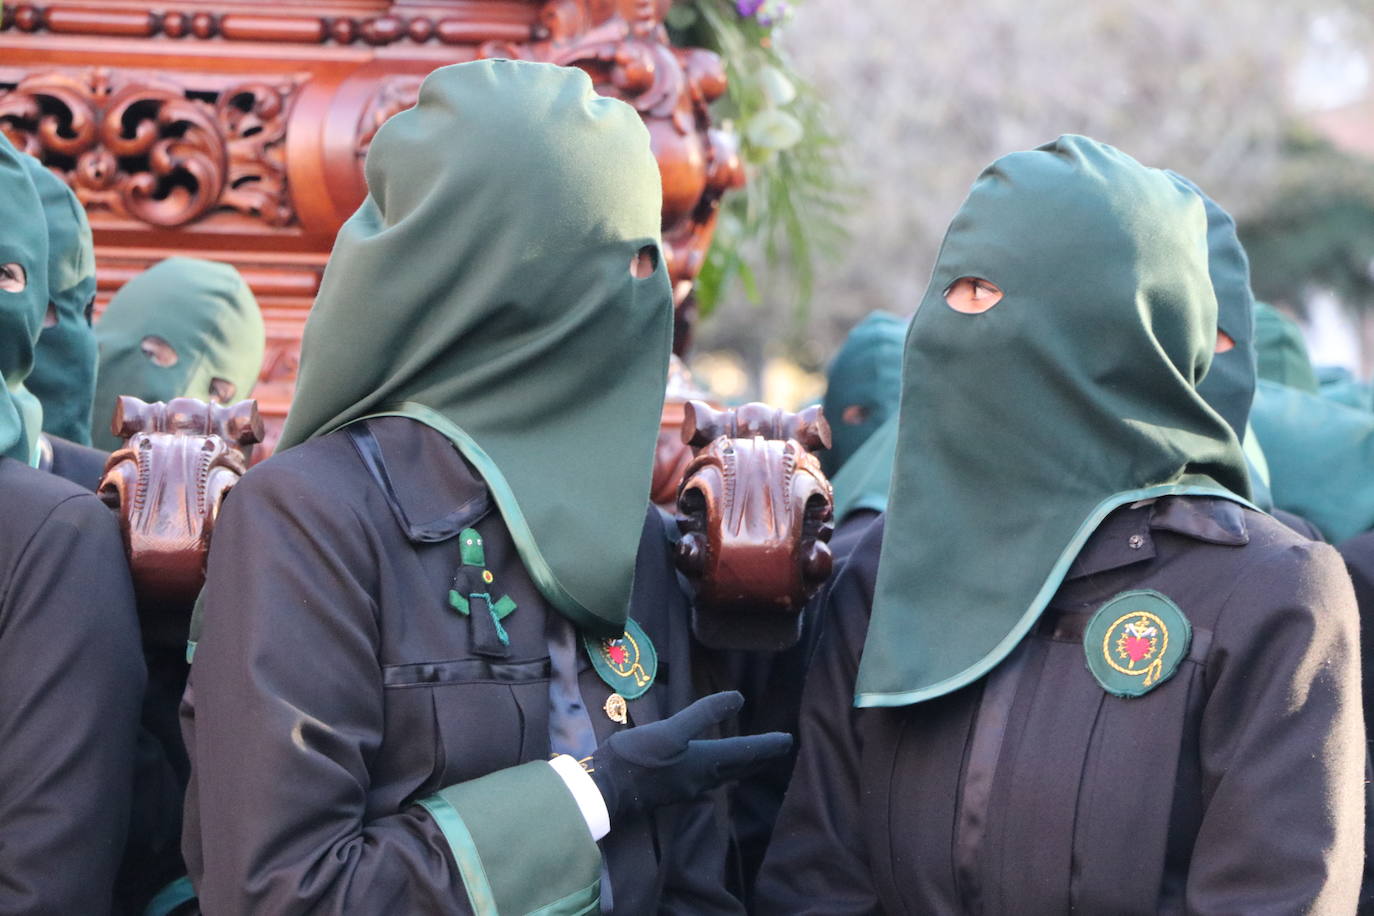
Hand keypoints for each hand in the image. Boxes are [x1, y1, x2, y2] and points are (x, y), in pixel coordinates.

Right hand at [589, 691, 791, 824]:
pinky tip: (710, 769)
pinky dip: (719, 771)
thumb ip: (703, 715)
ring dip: (741, 767)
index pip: (744, 753)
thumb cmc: (636, 758)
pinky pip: (706, 780)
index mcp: (704, 763)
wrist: (604, 791)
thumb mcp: (670, 731)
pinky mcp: (670, 789)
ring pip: (723, 776)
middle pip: (738, 768)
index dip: (766, 746)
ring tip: (751, 759)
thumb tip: (739, 698)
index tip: (788, 740)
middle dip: (758, 759)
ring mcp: (685, 787)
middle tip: (778, 751)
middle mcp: (701, 778)